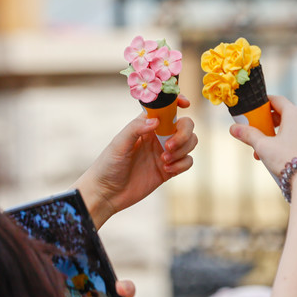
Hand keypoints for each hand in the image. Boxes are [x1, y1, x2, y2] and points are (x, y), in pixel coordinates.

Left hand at [72, 95, 197, 227]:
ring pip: (190, 142)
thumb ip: (136, 128)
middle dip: (183, 134)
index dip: (178, 102)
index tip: (186, 104)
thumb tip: (156, 121)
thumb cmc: (108, 165)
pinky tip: (167, 170)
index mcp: (146, 125)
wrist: (107, 194)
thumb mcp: (118, 144)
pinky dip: (182, 164)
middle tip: (169, 146)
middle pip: (185, 125)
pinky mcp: (169, 169)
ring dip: (182, 150)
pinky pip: (187, 161)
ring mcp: (165, 153)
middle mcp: (158, 136)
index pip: (166, 108)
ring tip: (164, 160)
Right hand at [229, 95, 296, 175]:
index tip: (252, 110)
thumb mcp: (263, 146)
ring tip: (261, 152)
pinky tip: (276, 157)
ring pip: (289, 128)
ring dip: (274, 136)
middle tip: (255, 133)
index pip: (276, 100)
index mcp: (295, 113)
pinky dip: (285, 143)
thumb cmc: (287, 159)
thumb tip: (233, 128)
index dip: (263, 103)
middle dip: (266, 124)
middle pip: (283, 114)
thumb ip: (248, 135)